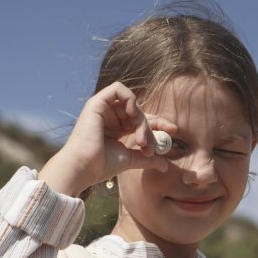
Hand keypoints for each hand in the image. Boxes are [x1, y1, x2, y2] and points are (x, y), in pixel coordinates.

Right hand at [39, 81, 177, 195]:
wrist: (84, 167)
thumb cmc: (101, 166)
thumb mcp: (130, 160)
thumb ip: (147, 159)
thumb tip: (165, 165)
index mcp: (116, 129)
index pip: (141, 121)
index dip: (158, 123)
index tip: (173, 131)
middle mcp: (110, 116)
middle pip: (139, 112)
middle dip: (151, 126)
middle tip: (155, 145)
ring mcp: (103, 108)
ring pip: (132, 104)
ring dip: (141, 120)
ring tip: (140, 140)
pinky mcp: (97, 102)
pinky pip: (119, 90)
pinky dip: (130, 99)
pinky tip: (132, 116)